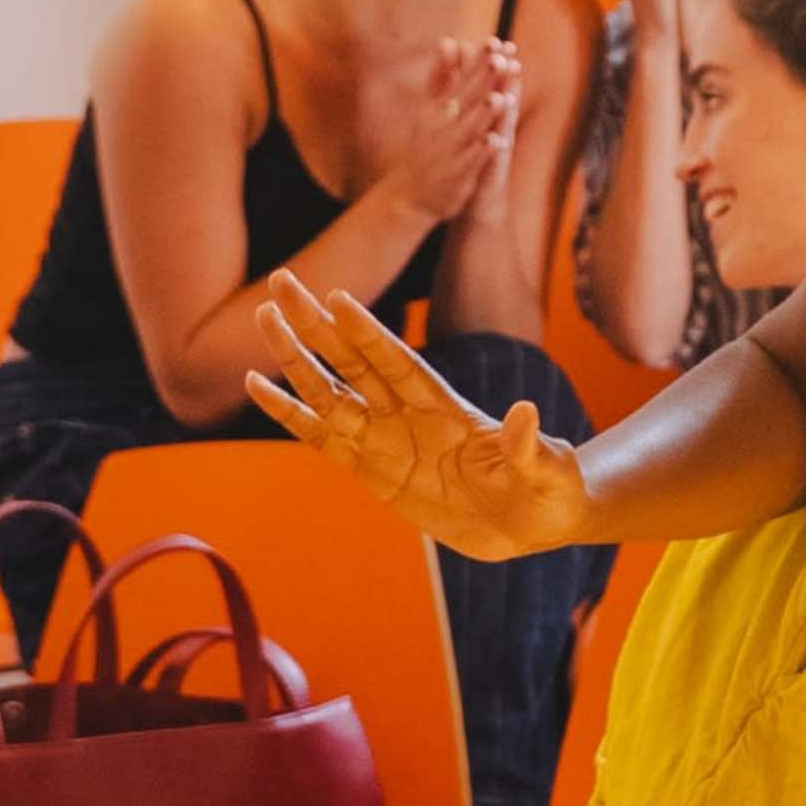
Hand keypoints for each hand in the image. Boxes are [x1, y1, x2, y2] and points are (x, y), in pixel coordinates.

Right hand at [250, 270, 595, 561]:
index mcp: (447, 406)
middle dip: (316, 325)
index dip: (368, 334)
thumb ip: (528, 446)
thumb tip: (526, 414)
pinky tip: (257, 385)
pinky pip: (320, 438)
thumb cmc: (548, 490)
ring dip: (294, 359)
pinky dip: (289, 413)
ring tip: (262, 319)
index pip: (399, 363)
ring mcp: (386, 438)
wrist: (531, 523)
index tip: (337, 298)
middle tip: (280, 281)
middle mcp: (408, 413)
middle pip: (353, 361)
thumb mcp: (546, 471)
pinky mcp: (372, 470)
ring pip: (328, 391)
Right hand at [383, 33, 520, 228]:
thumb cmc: (423, 147)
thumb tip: (449, 41)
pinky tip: (498, 141)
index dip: (479, 62)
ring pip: (468, 129)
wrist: (408, 195)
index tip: (496, 42)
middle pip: (465, 98)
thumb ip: (441, 76)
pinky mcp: (454, 173)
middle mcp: (440, 126)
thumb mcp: (428, 108)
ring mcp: (446, 150)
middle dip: (484, 80)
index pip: (460, 80)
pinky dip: (483, 150)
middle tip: (502, 59)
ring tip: (500, 97)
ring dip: (483, 113)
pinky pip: (470, 160)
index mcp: (437, 108)